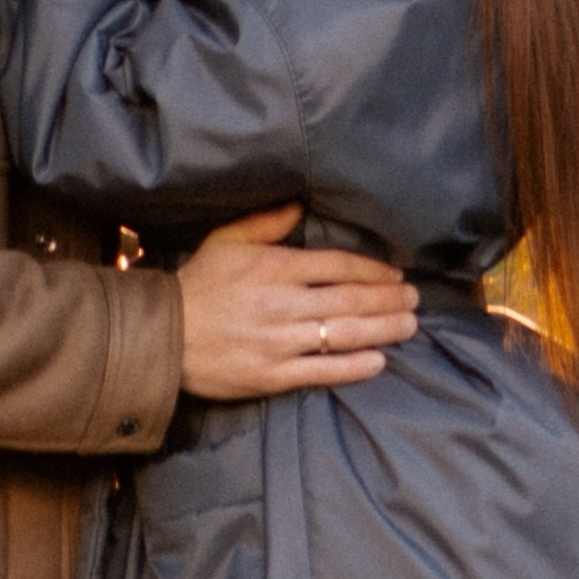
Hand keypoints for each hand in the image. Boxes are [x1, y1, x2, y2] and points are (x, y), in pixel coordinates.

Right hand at [177, 206, 419, 400]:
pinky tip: (379, 360)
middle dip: (388, 299)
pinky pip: (322, 371)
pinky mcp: (272, 375)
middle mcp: (282, 303)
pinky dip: (354, 366)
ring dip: (383, 329)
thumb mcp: (226, 241)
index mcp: (274, 267)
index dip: (373, 271)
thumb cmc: (197, 285)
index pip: (338, 265)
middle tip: (415, 298)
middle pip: (350, 300)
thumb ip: (266, 222)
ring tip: (409, 325)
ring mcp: (279, 342)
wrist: (163, 336)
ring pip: (343, 334)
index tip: (396, 274)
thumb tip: (300, 204)